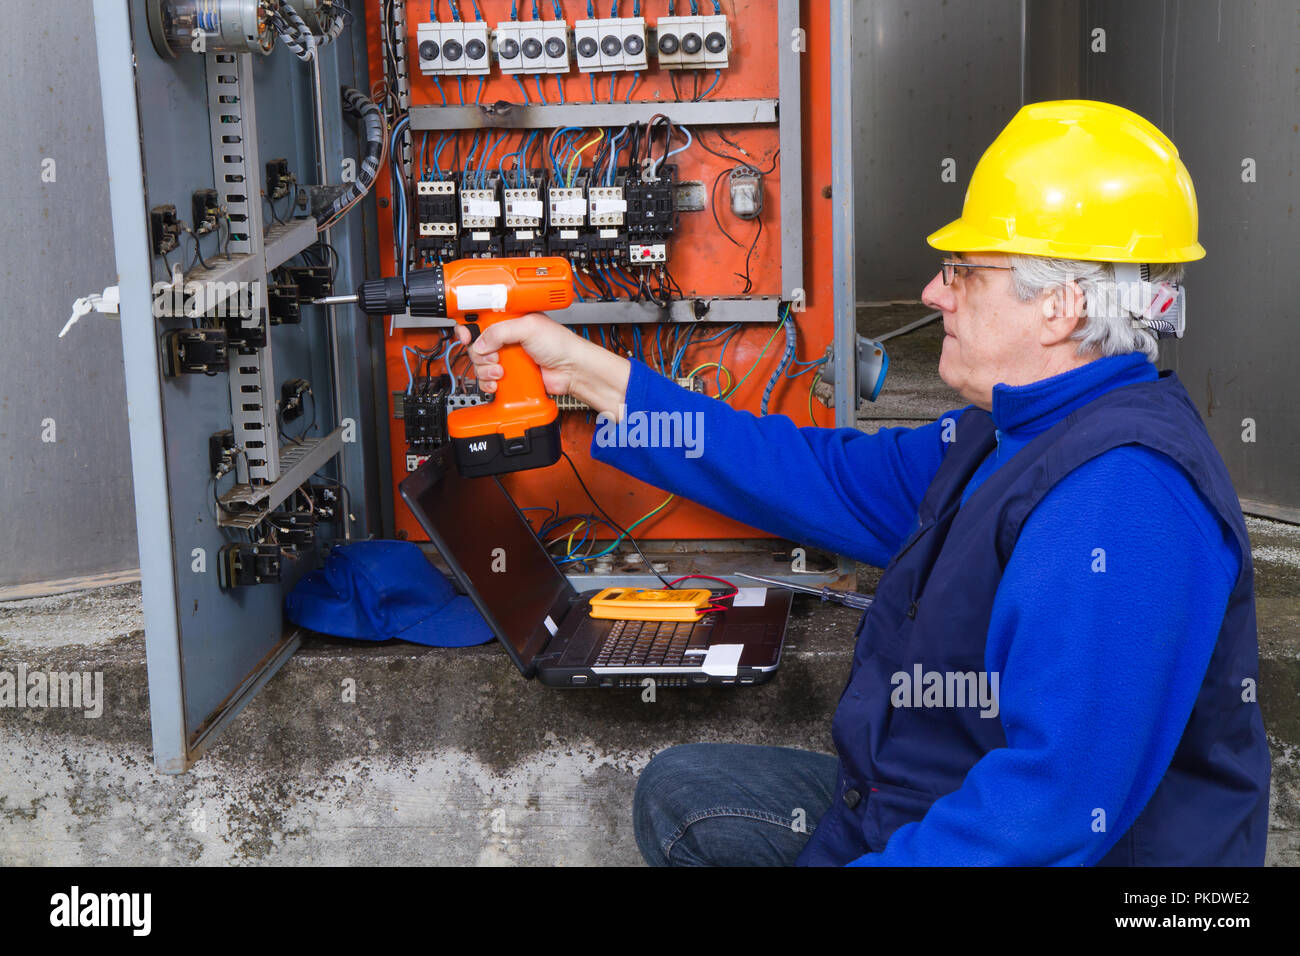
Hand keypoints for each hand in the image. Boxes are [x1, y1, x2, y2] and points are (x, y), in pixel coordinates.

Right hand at [453, 312, 631, 415]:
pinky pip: (488, 380)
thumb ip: (500, 331)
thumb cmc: (559, 344)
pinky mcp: (510, 375)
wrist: (572, 371)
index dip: (468, 328)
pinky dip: (489, 383)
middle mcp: (505, 338)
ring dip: (485, 370)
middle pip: (476, 345)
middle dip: (480, 354)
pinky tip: (498, 383)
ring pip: (480, 365)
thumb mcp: (528, 327)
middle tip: (495, 356)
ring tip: (501, 372)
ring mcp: (507, 358)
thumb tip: (480, 342)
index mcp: (509, 320)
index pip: (479, 320)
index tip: (467, 336)